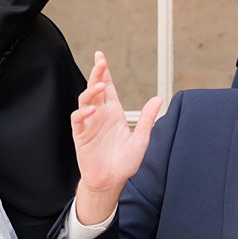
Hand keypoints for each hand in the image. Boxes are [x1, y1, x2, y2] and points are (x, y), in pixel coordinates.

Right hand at [71, 52, 162, 223]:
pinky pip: (79, 119)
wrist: (111, 181)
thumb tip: (158, 99)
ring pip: (86, 100)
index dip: (104, 72)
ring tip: (101, 86)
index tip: (101, 57)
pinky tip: (93, 110)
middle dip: (97, 74)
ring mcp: (89, 123)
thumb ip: (148, 119)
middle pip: (96, 88)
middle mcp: (100, 115)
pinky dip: (84, 113)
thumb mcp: (141, 139)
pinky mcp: (81, 134)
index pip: (108, 87)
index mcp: (114, 113)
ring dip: (92, 91)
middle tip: (100, 61)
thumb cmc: (125, 162)